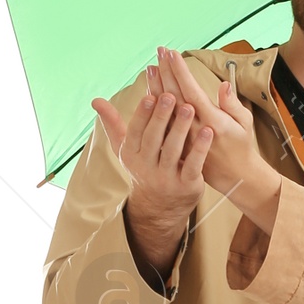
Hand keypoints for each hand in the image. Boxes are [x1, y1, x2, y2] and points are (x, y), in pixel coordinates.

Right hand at [90, 67, 213, 275]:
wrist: (159, 208)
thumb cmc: (144, 167)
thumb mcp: (126, 149)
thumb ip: (113, 123)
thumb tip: (95, 100)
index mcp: (131, 154)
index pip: (135, 131)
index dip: (142, 114)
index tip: (150, 95)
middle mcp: (146, 167)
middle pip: (153, 139)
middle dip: (161, 117)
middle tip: (170, 95)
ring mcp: (166, 177)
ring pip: (172, 150)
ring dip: (181, 128)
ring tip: (189, 107)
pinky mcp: (186, 185)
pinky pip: (192, 165)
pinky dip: (200, 148)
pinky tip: (208, 131)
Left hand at [156, 46, 281, 227]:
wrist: (234, 177)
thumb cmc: (241, 145)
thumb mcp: (245, 124)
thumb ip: (233, 104)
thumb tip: (224, 85)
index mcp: (213, 121)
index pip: (192, 91)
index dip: (180, 72)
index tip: (172, 54)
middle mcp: (195, 129)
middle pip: (176, 96)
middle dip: (167, 72)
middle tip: (159, 52)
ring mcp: (185, 138)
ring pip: (166, 110)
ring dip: (157, 87)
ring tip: (151, 68)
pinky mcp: (179, 146)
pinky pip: (164, 125)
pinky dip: (156, 108)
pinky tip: (150, 93)